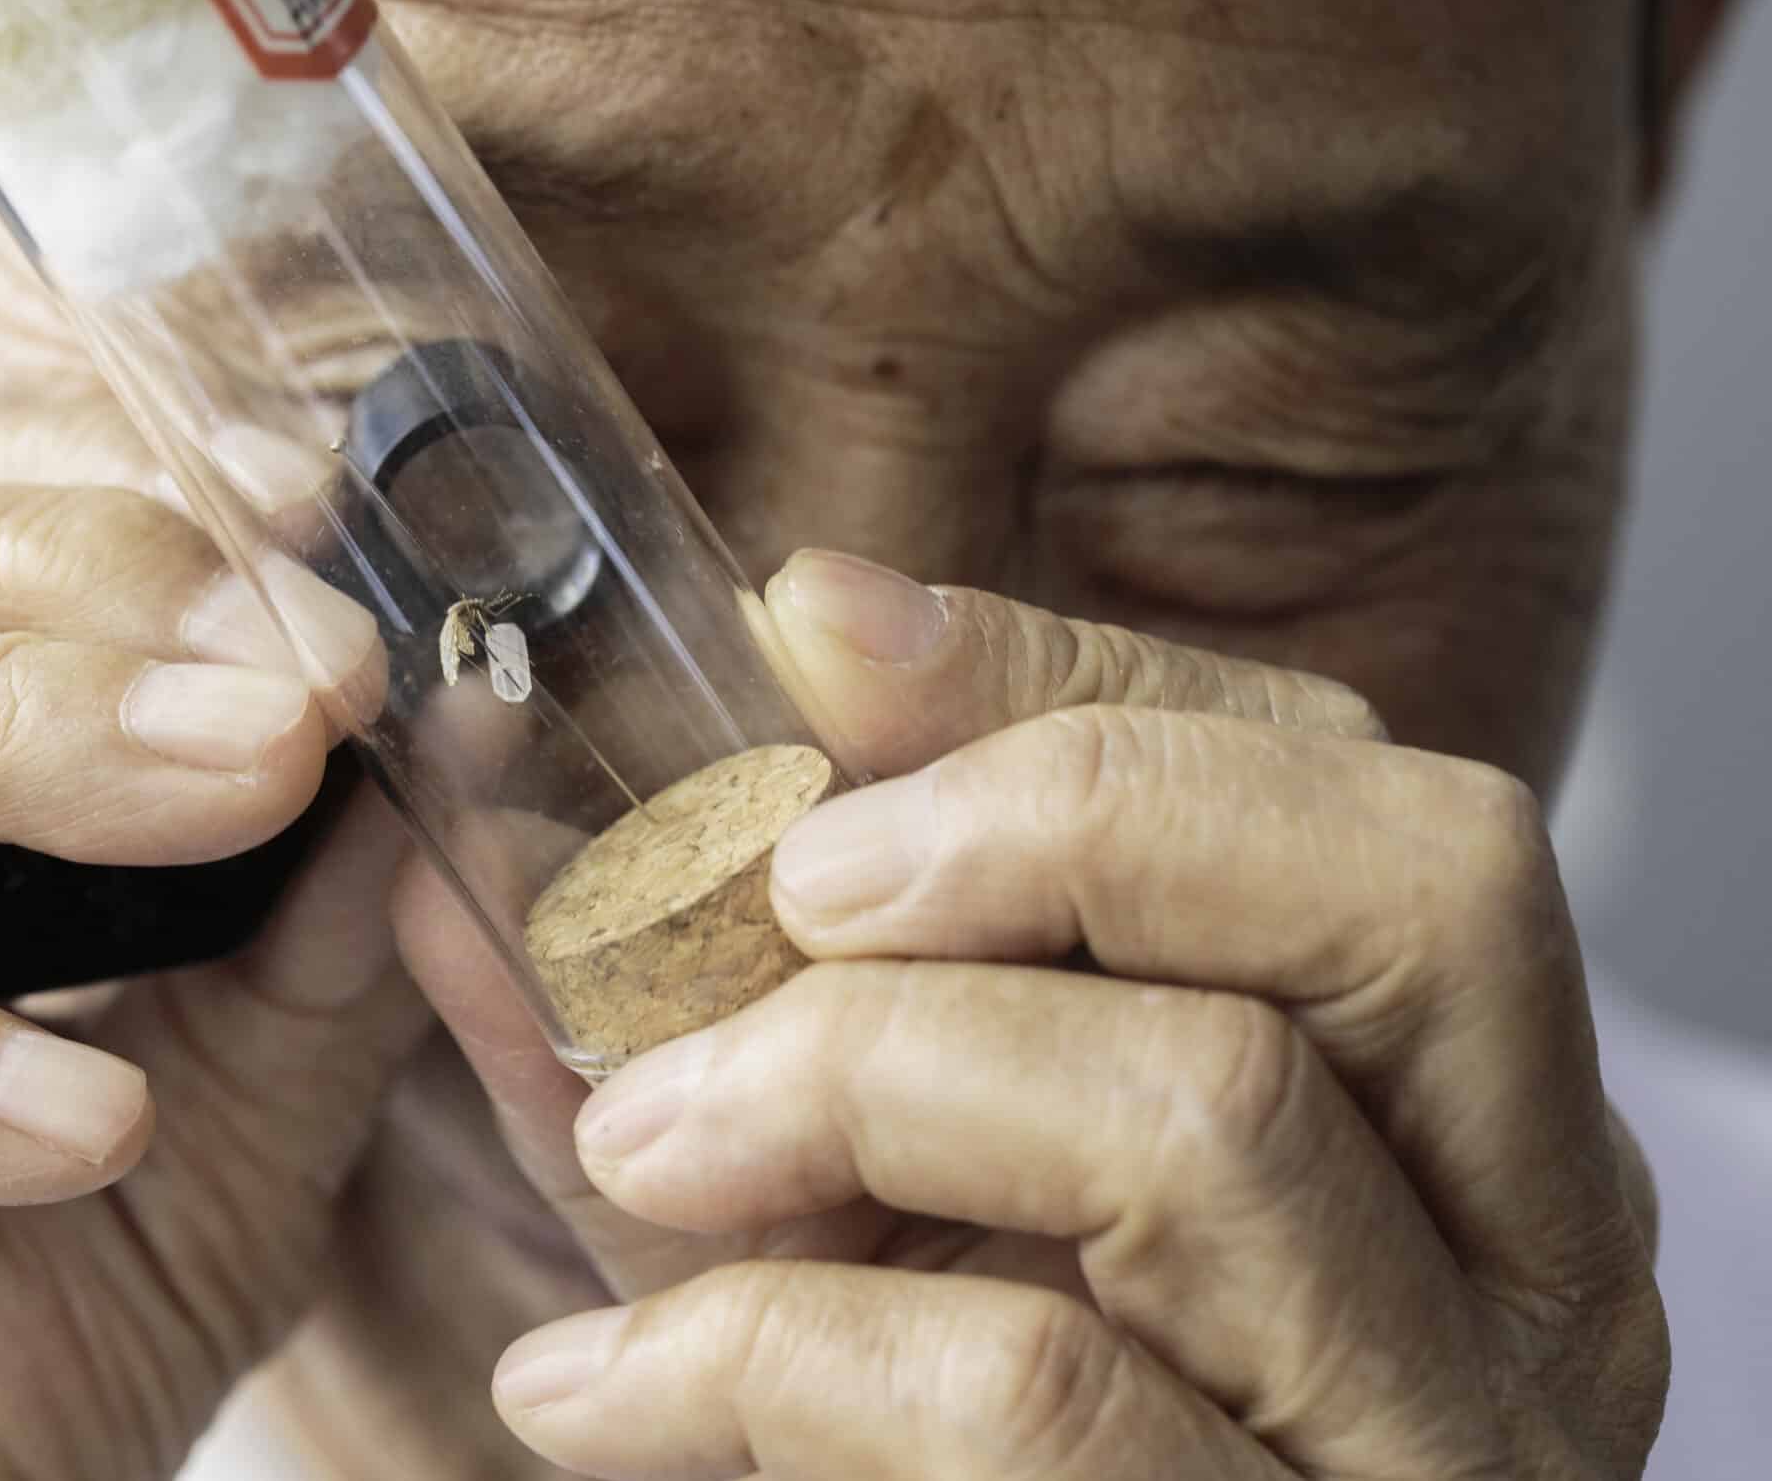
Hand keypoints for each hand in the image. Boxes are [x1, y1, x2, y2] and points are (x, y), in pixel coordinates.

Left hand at [402, 551, 1664, 1478]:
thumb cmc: (928, 1441)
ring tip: (637, 1139)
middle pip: (1408, 887)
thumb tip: (503, 807)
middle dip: (1052, 821)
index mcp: (1472, 1120)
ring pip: (1206, 1113)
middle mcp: (1531, 1267)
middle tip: (791, 888)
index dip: (1078, 680)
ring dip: (850, 1073)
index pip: (1360, 790)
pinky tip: (596, 1386)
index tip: (809, 634)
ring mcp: (1435, 1442)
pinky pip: (1031, 1390)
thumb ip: (745, 1001)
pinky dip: (758, 1348)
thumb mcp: (870, 1184)